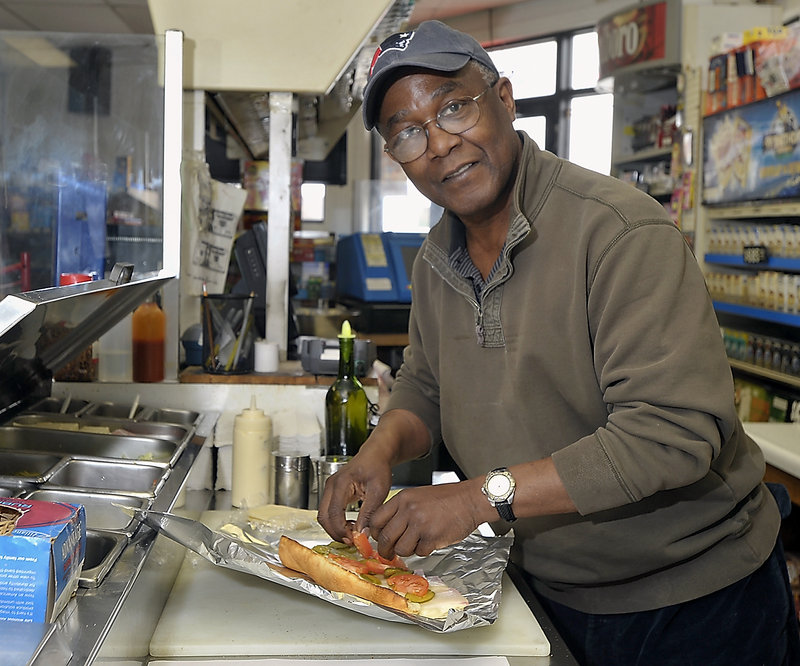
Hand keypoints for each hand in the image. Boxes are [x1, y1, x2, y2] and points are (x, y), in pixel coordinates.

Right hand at [316, 445, 392, 543]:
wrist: (376, 455)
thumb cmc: (378, 467)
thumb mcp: (378, 490)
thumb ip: (369, 512)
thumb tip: (362, 533)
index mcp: (341, 483)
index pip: (333, 513)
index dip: (341, 529)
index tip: (353, 539)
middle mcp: (331, 485)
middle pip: (323, 516)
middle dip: (335, 532)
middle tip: (351, 541)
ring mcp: (329, 488)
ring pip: (323, 515)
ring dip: (335, 528)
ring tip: (352, 534)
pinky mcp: (332, 492)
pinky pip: (327, 511)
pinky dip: (336, 522)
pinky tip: (350, 525)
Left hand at [366, 480, 483, 558]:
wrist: (470, 500)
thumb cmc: (447, 499)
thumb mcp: (417, 496)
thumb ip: (401, 510)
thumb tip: (385, 529)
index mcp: (402, 498)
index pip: (376, 520)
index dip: (374, 533)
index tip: (378, 539)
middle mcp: (408, 510)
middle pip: (385, 538)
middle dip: (385, 551)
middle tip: (388, 554)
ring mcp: (420, 524)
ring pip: (401, 549)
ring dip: (406, 551)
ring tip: (415, 544)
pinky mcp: (432, 537)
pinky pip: (419, 552)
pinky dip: (423, 551)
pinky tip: (430, 541)